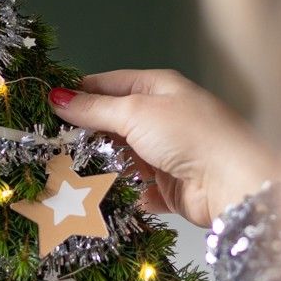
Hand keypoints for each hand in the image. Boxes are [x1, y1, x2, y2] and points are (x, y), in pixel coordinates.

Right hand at [49, 70, 274, 227]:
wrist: (233, 183)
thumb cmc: (190, 135)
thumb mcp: (136, 113)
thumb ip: (94, 109)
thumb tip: (57, 97)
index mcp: (158, 88)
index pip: (109, 85)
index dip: (79, 93)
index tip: (47, 103)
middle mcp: (163, 117)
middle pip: (114, 122)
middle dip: (86, 132)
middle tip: (51, 141)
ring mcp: (166, 152)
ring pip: (122, 156)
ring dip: (101, 164)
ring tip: (67, 170)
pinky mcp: (169, 186)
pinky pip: (135, 188)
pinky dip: (120, 192)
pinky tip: (97, 195)